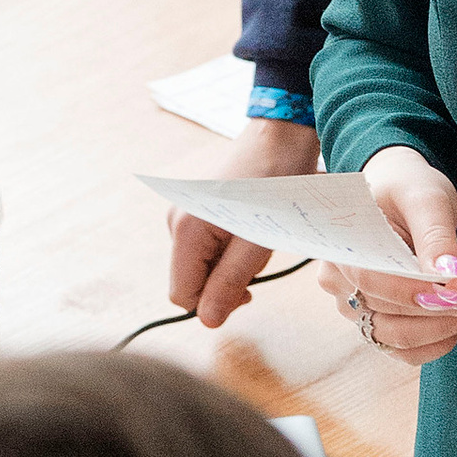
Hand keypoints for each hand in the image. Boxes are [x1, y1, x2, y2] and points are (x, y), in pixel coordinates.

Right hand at [167, 109, 321, 328]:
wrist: (281, 135)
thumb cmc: (275, 182)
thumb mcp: (257, 242)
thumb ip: (229, 283)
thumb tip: (207, 321)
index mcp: (185, 231)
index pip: (183, 295)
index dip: (213, 303)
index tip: (249, 291)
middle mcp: (175, 222)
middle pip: (191, 280)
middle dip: (224, 281)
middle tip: (258, 259)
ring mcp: (184, 214)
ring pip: (202, 265)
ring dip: (231, 264)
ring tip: (258, 237)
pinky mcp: (196, 208)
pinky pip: (207, 247)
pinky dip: (230, 247)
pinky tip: (251, 228)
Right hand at [318, 148, 456, 365]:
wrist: (401, 193)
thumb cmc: (408, 187)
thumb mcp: (426, 197)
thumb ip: (436, 234)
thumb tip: (449, 274)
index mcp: (338, 247)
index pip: (371, 281)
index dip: (413, 292)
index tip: (455, 293)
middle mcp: (338, 283)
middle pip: (384, 314)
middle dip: (434, 313)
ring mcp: (354, 307)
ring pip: (393, 339)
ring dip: (437, 331)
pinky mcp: (376, 322)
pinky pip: (402, 350)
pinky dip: (434, 344)